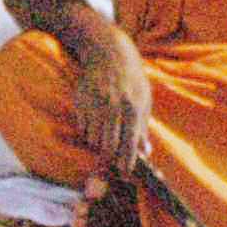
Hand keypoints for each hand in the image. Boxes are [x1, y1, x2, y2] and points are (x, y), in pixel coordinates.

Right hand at [71, 31, 154, 173]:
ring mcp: (95, 105)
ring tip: (104, 137)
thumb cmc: (131, 80)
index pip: (129, 143)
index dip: (126, 162)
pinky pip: (83, 129)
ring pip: (93, 140)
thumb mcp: (144, 100)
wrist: (109, 53)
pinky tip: (95, 124)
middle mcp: (114, 108)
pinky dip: (88, 132)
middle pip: (108, 146)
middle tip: (111, 161)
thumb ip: (143, 128)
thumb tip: (146, 153)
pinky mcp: (81, 102)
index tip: (124, 173)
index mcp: (133, 108)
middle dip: (109, 158)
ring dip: (98, 144)